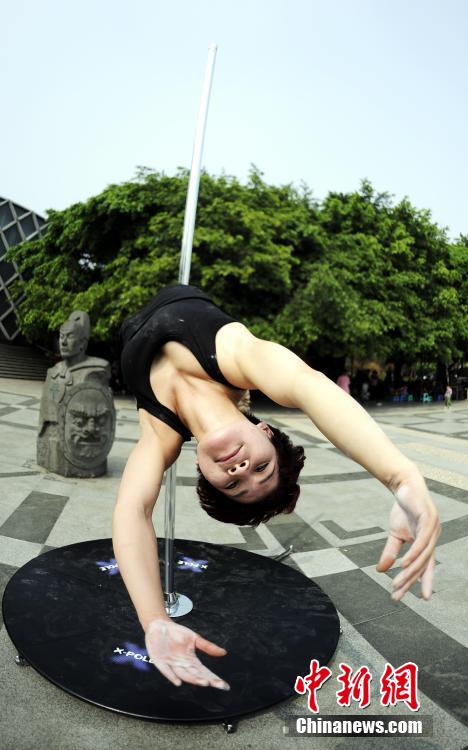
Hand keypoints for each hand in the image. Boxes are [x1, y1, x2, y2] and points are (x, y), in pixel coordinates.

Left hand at [145, 617, 229, 689]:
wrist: (159, 625)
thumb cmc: (177, 633)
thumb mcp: (195, 638)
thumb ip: (208, 647)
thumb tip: (224, 653)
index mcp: (191, 660)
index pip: (204, 672)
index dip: (214, 679)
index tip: (224, 686)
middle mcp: (182, 665)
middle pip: (196, 675)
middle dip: (206, 680)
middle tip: (217, 685)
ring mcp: (171, 664)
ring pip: (184, 674)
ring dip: (193, 679)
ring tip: (205, 682)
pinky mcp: (160, 662)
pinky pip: (166, 671)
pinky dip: (172, 676)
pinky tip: (178, 682)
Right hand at [377, 470, 439, 600]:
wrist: (405, 485)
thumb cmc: (403, 509)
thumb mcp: (394, 534)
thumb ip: (391, 553)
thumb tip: (380, 570)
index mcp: (428, 544)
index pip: (425, 567)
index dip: (421, 583)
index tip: (413, 599)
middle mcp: (434, 539)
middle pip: (423, 566)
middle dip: (410, 583)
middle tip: (397, 596)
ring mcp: (434, 530)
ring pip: (422, 557)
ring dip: (409, 572)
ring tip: (397, 584)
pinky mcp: (429, 520)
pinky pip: (421, 542)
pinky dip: (413, 555)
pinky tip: (404, 565)